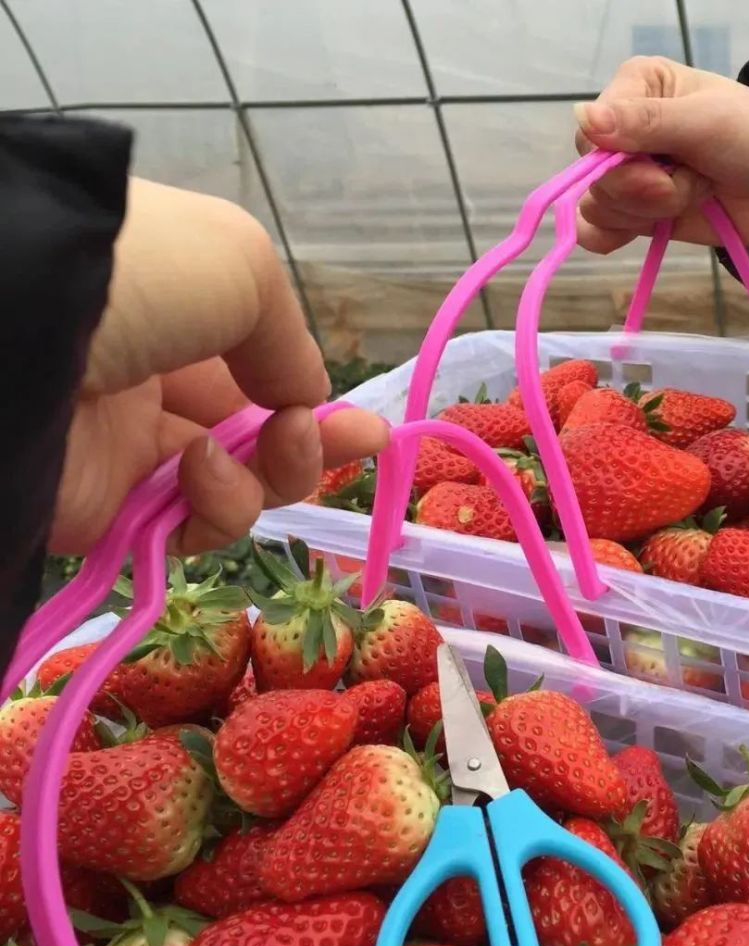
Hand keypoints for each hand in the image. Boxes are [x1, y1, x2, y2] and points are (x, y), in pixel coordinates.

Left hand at [52, 178, 387, 554]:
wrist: (22, 320)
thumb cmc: (142, 272)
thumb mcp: (242, 270)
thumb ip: (290, 343)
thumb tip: (307, 405)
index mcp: (176, 317)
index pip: (256, 372)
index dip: (312, 400)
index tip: (366, 426)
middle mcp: (153, 383)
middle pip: (255, 438)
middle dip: (315, 445)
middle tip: (360, 445)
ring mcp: (128, 449)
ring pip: (235, 488)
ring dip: (275, 472)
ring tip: (277, 443)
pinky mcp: (107, 512)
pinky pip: (191, 525)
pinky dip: (219, 504)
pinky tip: (204, 466)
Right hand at [573, 57, 748, 252]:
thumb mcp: (703, 123)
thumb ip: (645, 122)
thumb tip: (582, 118)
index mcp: (633, 90)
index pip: (591, 134)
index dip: (622, 163)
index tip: (668, 165)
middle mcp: (621, 131)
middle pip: (594, 178)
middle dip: (647, 191)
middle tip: (694, 181)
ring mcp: (626, 176)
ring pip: (598, 209)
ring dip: (651, 211)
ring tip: (694, 192)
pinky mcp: (633, 213)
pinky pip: (595, 234)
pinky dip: (619, 235)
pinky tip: (652, 226)